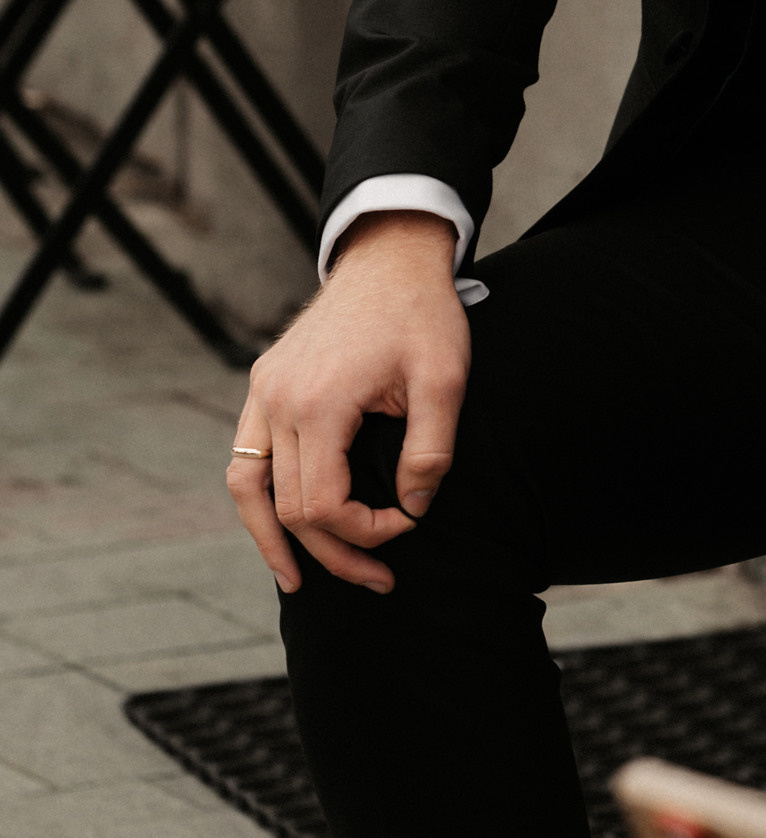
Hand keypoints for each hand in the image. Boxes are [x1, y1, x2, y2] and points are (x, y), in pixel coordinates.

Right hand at [226, 213, 470, 595]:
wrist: (390, 255)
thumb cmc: (422, 313)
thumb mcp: (445, 378)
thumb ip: (431, 450)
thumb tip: (414, 508)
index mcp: (320, 402)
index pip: (324, 505)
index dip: (365, 531)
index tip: (409, 521)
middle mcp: (278, 400)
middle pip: (288, 507)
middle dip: (334, 551)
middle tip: (377, 578)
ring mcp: (264, 390)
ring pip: (248, 487)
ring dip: (272, 539)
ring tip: (298, 582)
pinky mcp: (265, 381)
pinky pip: (247, 454)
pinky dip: (260, 496)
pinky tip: (281, 524)